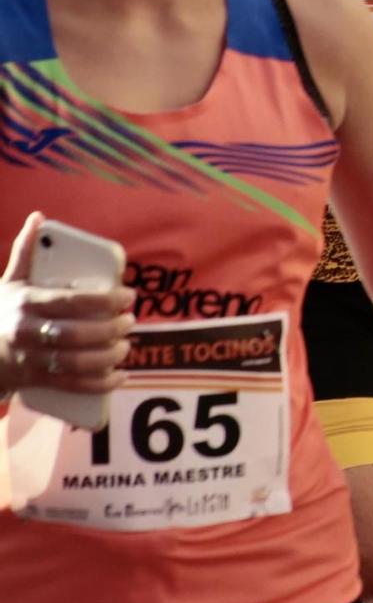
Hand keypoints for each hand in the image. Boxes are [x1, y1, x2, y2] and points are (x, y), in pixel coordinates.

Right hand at [0, 213, 134, 397]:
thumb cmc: (2, 311)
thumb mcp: (10, 281)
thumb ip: (26, 251)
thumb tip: (40, 217)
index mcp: (26, 303)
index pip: (71, 301)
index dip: (104, 300)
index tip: (128, 296)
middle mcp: (26, 332)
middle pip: (75, 334)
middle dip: (110, 329)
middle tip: (131, 321)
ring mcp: (29, 358)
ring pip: (74, 362)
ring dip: (107, 356)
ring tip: (126, 346)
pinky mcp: (33, 380)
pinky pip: (69, 385)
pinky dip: (98, 383)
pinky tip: (118, 375)